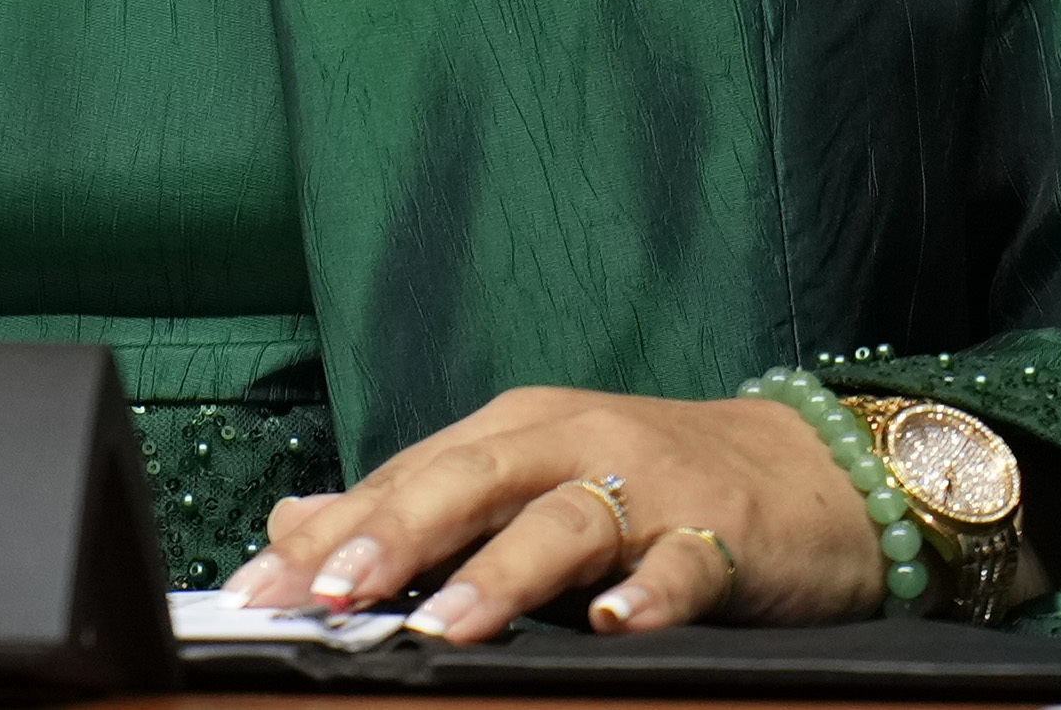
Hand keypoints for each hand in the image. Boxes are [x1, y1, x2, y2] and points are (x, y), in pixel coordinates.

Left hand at [227, 385, 877, 640]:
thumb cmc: (647, 481)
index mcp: (512, 434)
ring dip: (500, 575)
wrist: (806, 469)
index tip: (254, 592)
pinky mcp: (721, 532)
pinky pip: (681, 565)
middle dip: (391, 536)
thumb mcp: (526, 478)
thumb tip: (294, 522)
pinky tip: (616, 626)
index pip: (403, 480)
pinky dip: (649, 594)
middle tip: (328, 595)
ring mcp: (647, 485)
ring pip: (563, 522)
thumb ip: (416, 501)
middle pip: (468, 481)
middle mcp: (570, 443)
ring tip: (442, 628)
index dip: (329, 536)